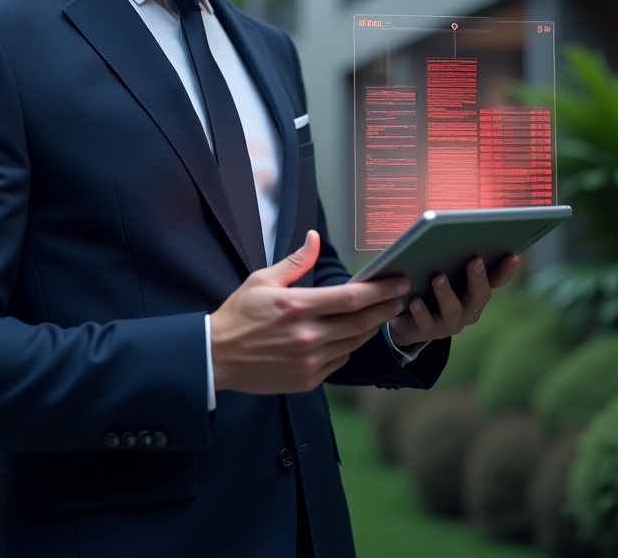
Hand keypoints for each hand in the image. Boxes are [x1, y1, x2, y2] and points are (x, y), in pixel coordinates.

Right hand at [209, 230, 408, 393]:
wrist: (217, 357)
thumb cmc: (238, 314)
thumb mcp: (262, 280)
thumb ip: (295, 262)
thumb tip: (314, 238)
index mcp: (296, 306)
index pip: (351, 298)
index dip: (380, 290)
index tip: (397, 282)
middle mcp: (307, 336)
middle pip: (361, 322)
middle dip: (386, 308)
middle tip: (400, 298)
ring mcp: (309, 361)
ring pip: (354, 343)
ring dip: (370, 328)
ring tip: (380, 315)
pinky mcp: (308, 379)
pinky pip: (340, 362)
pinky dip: (349, 347)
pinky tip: (349, 336)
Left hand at [386, 255, 519, 348]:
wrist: (406, 318)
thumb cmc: (427, 287)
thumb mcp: (439, 270)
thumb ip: (447, 256)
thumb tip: (444, 233)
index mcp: (474, 291)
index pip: (495, 281)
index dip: (505, 271)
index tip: (513, 256)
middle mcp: (468, 309)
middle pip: (479, 296)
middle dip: (478, 278)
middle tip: (475, 260)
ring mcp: (451, 322)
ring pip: (453, 309)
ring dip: (446, 293)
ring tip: (438, 278)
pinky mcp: (429, 331)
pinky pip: (427, 323)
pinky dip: (422, 311)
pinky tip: (415, 300)